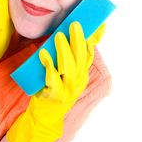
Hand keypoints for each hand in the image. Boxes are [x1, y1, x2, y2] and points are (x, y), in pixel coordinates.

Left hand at [6, 22, 104, 141]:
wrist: (45, 117)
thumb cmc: (53, 89)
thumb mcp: (64, 74)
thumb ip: (66, 57)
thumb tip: (62, 35)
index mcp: (82, 73)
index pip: (90, 53)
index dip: (95, 39)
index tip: (99, 24)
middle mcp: (78, 80)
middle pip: (81, 58)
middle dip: (79, 40)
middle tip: (74, 24)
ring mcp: (68, 89)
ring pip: (69, 66)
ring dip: (64, 50)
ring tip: (59, 36)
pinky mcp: (54, 95)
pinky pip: (52, 78)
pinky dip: (48, 65)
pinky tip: (43, 54)